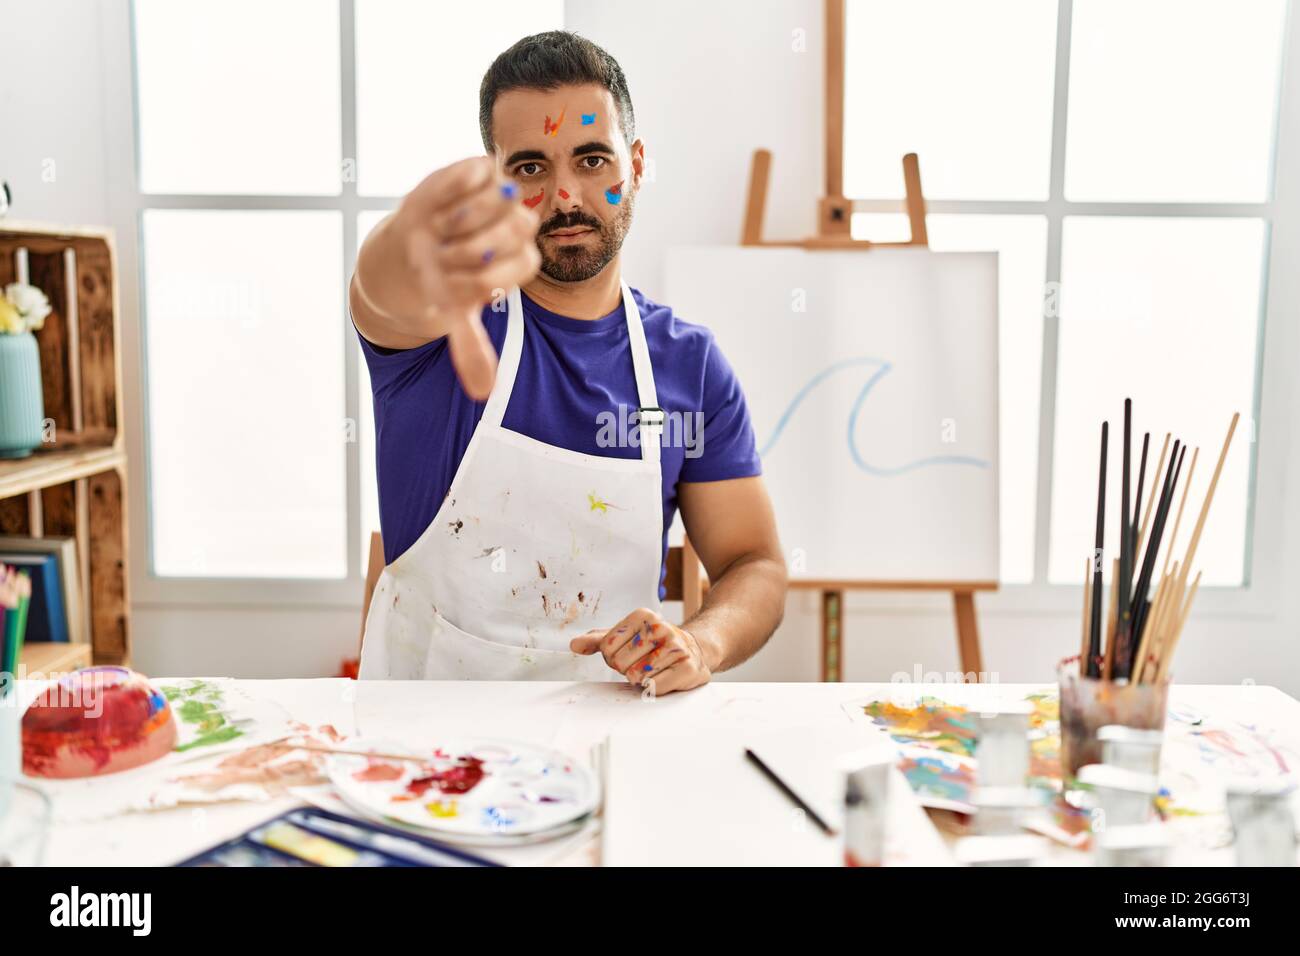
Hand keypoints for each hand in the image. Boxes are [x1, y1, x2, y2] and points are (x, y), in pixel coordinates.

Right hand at [387, 156, 541, 398]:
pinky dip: (452, 190)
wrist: (411, 246)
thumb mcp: (453, 315)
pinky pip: (476, 171)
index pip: (522, 264)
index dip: (484, 273)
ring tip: (440, 230)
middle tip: (445, 255)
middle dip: (471, 247)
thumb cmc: (440, 279)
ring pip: (499, 197)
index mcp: (521, 260)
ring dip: (461, 218)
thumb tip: (483, 393)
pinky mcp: (481, 168)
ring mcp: (502, 195)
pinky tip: (438, 206)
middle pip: (515, 229)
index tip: (456, 279)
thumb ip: (470, 348)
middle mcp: (518, 226)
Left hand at [570, 608, 715, 694]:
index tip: (629, 652)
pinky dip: (654, 688)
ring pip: (636, 676)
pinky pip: (655, 687)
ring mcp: (676, 647)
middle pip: (620, 662)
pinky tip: (664, 676)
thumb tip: (574, 645)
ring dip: (640, 679)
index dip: (612, 657)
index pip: (607, 647)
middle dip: (626, 669)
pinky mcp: (687, 668)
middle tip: (642, 662)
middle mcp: (660, 627)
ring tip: (653, 668)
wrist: (692, 651)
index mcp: (642, 615)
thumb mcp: (625, 637)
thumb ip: (598, 641)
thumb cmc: (651, 645)